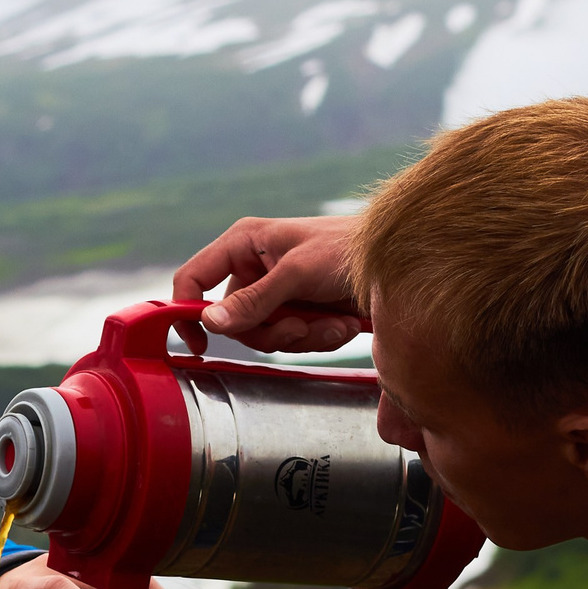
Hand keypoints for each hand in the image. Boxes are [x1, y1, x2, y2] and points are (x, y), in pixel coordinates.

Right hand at [170, 214, 363, 353]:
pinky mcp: (301, 313)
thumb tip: (209, 322)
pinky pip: (293, 342)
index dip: (188, 311)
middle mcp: (256, 269)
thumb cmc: (349, 250)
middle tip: (300, 327)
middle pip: (234, 321)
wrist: (398, 266)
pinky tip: (343, 322)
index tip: (200, 344)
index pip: (194, 278)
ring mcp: (278, 294)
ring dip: (303, 337)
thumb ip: (253, 301)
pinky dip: (320, 338)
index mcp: (244, 244)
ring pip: (266, 337)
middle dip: (273, 331)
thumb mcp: (297, 273)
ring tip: (333, 321)